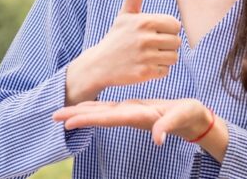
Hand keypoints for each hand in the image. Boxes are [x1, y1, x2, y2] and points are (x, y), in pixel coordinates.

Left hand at [52, 99, 211, 145]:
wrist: (194, 118)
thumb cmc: (189, 116)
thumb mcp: (181, 119)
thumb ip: (168, 127)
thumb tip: (157, 140)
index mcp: (137, 116)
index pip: (107, 118)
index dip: (87, 119)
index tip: (67, 122)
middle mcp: (129, 115)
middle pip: (98, 116)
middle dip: (76, 116)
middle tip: (53, 116)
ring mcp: (130, 112)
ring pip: (101, 112)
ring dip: (81, 112)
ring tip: (61, 113)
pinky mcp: (133, 108)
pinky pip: (108, 107)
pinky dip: (94, 106)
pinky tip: (83, 106)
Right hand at [65, 0, 180, 103]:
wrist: (99, 64)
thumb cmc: (116, 37)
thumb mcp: (125, 14)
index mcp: (144, 21)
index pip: (175, 25)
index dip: (167, 30)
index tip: (154, 33)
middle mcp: (145, 38)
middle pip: (177, 42)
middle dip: (166, 45)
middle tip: (151, 47)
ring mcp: (145, 57)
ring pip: (173, 58)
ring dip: (163, 59)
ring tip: (148, 56)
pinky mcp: (145, 73)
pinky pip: (166, 71)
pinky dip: (158, 71)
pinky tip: (145, 67)